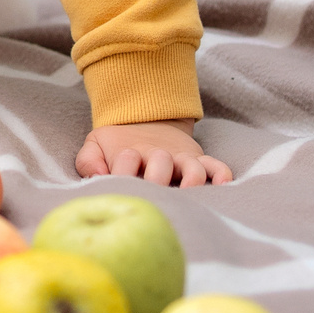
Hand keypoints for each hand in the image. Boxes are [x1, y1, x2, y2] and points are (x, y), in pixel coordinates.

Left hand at [76, 120, 229, 186]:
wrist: (146, 115)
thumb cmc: (118, 142)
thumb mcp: (95, 144)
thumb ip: (89, 160)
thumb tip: (98, 176)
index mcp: (130, 153)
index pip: (126, 161)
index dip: (121, 174)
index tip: (118, 186)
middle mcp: (158, 156)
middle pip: (161, 165)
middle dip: (157, 181)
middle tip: (154, 197)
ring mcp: (180, 158)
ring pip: (193, 168)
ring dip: (192, 180)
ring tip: (189, 195)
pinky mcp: (198, 158)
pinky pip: (216, 165)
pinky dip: (222, 174)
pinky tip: (224, 186)